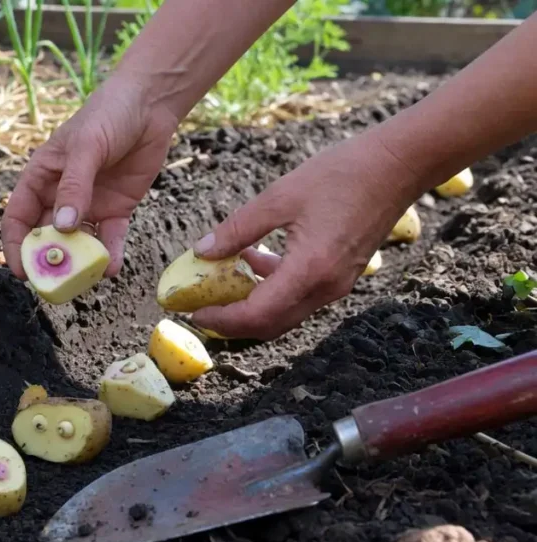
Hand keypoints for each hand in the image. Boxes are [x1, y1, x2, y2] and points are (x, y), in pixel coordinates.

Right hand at [0, 74, 179, 278]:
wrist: (150, 105)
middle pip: (45, 236)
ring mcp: (88, 205)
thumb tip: (63, 227)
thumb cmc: (108, 115)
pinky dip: (110, 255)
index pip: (18, 217)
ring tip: (85, 280)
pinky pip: (109, 238)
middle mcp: (60, 196)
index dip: (15, 245)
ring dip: (79, 263)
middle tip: (54, 284)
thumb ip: (74, 187)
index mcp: (41, 177)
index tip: (22, 270)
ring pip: (77, 243)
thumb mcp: (86, 147)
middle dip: (48, 261)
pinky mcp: (116, 209)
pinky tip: (112, 268)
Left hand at [187, 133, 419, 339]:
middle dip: (232, 323)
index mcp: (309, 271)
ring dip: (251, 306)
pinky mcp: (341, 275)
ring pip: (285, 313)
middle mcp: (325, 288)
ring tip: (220, 284)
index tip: (194, 313)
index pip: (257, 315)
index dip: (222, 320)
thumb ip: (238, 228)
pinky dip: (272, 289)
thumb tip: (202, 250)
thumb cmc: (343, 174)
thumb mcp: (280, 197)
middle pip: (270, 324)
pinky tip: (254, 259)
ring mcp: (337, 285)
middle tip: (201, 309)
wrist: (399, 165)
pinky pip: (300, 296)